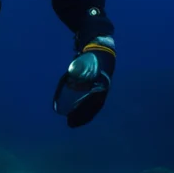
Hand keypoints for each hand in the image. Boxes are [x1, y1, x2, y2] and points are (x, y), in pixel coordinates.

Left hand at [53, 9, 114, 127]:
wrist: (102, 48)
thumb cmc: (92, 55)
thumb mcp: (86, 61)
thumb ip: (79, 68)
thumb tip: (72, 77)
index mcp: (102, 83)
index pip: (94, 102)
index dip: (85, 111)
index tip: (74, 117)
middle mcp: (103, 88)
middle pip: (93, 107)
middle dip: (82, 116)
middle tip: (70, 124)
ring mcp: (101, 89)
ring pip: (93, 106)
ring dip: (83, 115)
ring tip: (71, 122)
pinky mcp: (97, 88)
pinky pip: (91, 102)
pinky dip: (85, 109)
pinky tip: (76, 114)